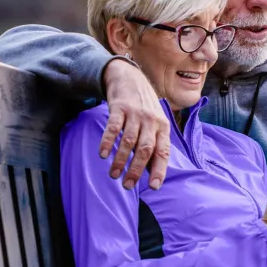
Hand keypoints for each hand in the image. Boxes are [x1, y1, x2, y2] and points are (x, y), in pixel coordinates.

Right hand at [100, 59, 170, 189]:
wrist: (131, 79)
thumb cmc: (145, 108)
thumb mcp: (156, 123)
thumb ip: (155, 144)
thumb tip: (153, 174)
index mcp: (163, 127)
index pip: (163, 151)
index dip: (159, 169)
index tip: (154, 187)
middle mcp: (151, 120)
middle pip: (145, 149)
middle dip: (136, 169)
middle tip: (127, 185)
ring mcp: (135, 113)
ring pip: (129, 141)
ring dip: (120, 160)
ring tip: (114, 175)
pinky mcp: (119, 108)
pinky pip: (113, 127)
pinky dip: (108, 142)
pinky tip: (103, 154)